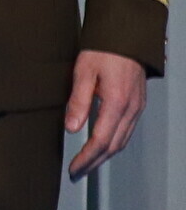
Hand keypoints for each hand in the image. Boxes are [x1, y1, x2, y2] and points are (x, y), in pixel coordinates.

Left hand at [65, 50, 147, 178]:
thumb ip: (78, 101)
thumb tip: (71, 129)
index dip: (86, 158)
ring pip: (122, 140)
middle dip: (94, 163)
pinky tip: (103, 145)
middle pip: (113, 146)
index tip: (73, 169)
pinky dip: (114, 143)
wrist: (128, 35)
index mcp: (117, 103)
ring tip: (87, 164)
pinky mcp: (138, 103)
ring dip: (104, 156)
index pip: (100, 140)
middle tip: (77, 173)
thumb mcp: (83, 72)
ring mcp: (137, 107)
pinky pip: (128, 131)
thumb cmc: (103, 50)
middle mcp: (131, 109)